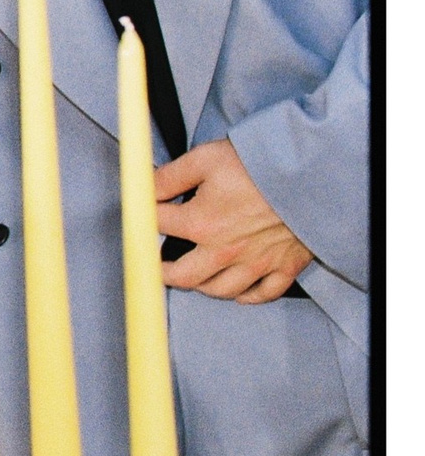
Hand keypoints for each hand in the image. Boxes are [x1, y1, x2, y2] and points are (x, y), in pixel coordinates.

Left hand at [157, 138, 313, 303]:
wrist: (312, 174)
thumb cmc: (259, 164)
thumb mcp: (206, 159)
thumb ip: (170, 176)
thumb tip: (143, 187)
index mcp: (201, 223)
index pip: (158, 227)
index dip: (145, 219)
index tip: (143, 218)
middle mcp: (225, 250)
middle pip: (183, 277)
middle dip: (164, 273)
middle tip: (157, 267)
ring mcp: (256, 262)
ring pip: (220, 290)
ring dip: (202, 286)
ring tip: (193, 277)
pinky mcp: (285, 266)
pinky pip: (263, 294)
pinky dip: (247, 296)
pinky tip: (237, 290)